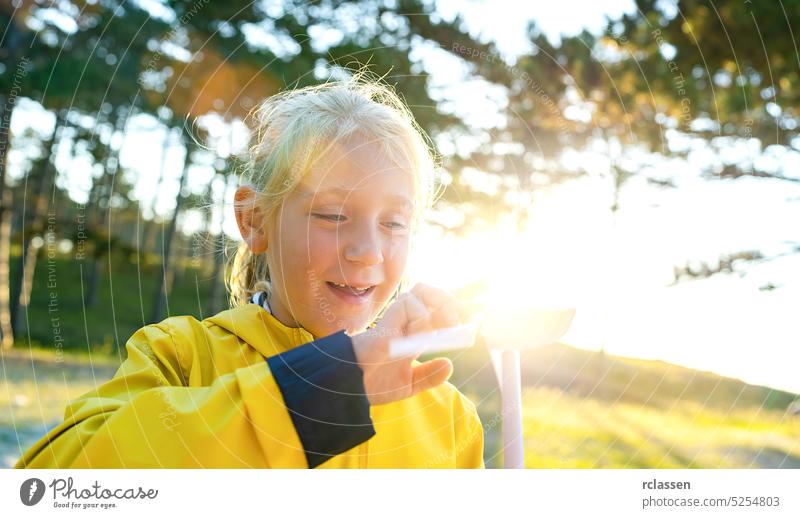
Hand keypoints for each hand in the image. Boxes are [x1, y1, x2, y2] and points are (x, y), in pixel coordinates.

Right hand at [350, 283, 469, 405]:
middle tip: (465, 318)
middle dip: (455, 300)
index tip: (481, 309)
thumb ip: (429, 375)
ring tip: (447, 325)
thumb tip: (449, 364)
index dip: (460, 305)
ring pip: (422, 290)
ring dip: (440, 303)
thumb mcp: (409, 384)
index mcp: (414, 333)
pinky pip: (409, 304)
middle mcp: (407, 322)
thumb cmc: (375, 383)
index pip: (439, 309)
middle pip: (434, 292)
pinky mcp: (388, 320)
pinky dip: (421, 317)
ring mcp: (397, 319)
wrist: (352, 389)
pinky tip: (422, 335)